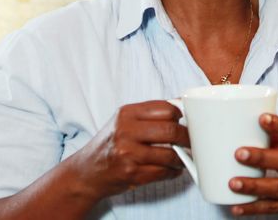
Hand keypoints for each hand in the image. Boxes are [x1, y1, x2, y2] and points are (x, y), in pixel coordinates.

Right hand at [65, 101, 188, 200]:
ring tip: (183, 157)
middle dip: (187, 138)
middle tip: (192, 142)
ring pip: (170, 154)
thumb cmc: (110, 144)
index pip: (167, 109)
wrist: (86, 172)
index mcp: (127, 114)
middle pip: (171, 130)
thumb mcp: (124, 122)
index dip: (183, 116)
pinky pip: (163, 172)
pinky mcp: (131, 173)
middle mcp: (126, 131)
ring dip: (182, 158)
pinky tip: (172, 169)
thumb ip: (150, 114)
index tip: (189, 121)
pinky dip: (173, 171)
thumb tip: (182, 105)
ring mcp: (128, 153)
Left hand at [228, 114, 277, 216]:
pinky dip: (252, 208)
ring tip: (233, 183)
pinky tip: (236, 207)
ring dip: (253, 186)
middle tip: (239, 153)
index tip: (262, 118)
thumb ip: (277, 136)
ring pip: (277, 188)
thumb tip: (248, 126)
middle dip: (261, 158)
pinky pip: (271, 208)